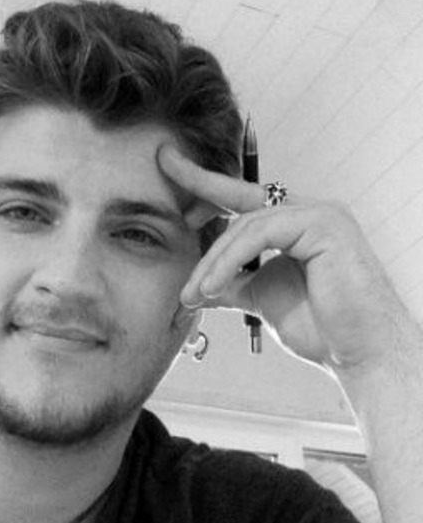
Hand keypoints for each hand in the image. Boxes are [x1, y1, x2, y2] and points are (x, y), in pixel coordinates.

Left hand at [159, 144, 409, 374]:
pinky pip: (261, 235)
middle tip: (165, 183)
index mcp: (295, 226)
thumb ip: (232, 284)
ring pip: (245, 225)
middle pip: (240, 203)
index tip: (170, 167)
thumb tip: (198, 286)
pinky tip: (212, 286)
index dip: (206, 184)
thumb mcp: (260, 298)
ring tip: (192, 293)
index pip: (243, 199)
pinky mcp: (324, 224)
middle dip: (199, 189)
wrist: (358, 356)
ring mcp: (319, 214)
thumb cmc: (321, 328)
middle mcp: (308, 213)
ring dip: (212, 262)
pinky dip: (230, 261)